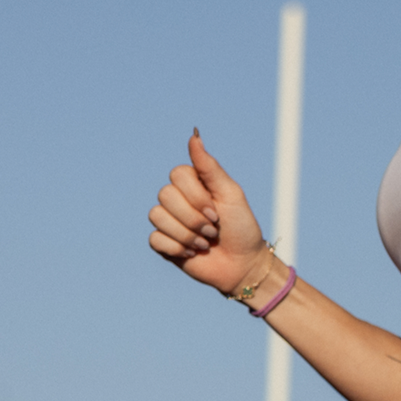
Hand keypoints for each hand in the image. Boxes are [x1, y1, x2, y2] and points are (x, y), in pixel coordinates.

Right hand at [147, 131, 269, 295]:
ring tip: (205, 244)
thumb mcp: (230, 194)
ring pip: (157, 216)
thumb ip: (209, 167)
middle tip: (213, 231)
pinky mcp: (164, 244)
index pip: (177, 175)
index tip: (217, 212)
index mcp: (192, 184)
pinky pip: (155, 239)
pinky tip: (193, 254)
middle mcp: (177, 200)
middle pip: (165, 196)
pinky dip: (177, 248)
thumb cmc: (241, 228)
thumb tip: (194, 135)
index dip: (196, 196)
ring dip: (187, 235)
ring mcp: (169, 222)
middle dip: (194, 218)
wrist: (244, 265)